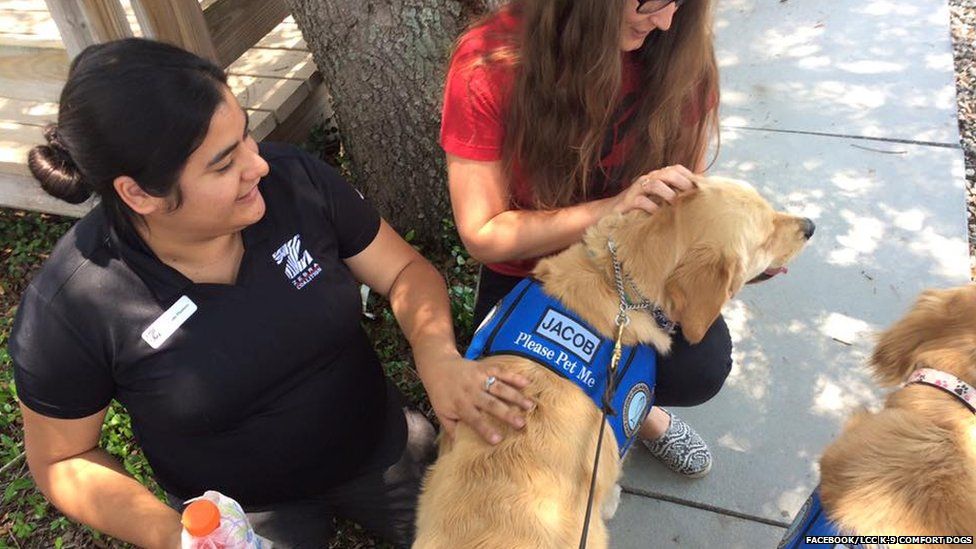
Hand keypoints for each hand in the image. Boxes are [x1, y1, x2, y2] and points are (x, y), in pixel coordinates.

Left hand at [420, 354, 534, 443]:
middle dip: (506, 414)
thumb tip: (460, 448)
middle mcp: (470, 392)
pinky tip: (526, 383)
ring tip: (530, 406)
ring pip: (499, 388)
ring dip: (515, 396)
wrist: (438, 366)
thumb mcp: (441, 413)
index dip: (485, 429)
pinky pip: (500, 371)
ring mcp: (478, 378)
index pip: (474, 419)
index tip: (498, 440)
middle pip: (490, 404)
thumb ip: (451, 429)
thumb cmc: (441, 393)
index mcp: (460, 405)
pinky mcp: (484, 368)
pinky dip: (513, 376)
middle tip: (521, 424)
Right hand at [610, 164, 695, 214]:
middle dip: (682, 183)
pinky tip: (658, 215)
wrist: (611, 213)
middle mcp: (647, 179)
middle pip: (667, 173)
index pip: (676, 168)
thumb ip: (675, 196)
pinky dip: (651, 207)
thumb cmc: (640, 208)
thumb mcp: (659, 200)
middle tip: (691, 196)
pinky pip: (641, 201)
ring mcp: (636, 189)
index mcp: (657, 177)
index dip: (689, 176)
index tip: (700, 188)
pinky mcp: (627, 201)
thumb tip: (699, 198)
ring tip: (675, 205)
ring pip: (654, 184)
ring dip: (668, 194)